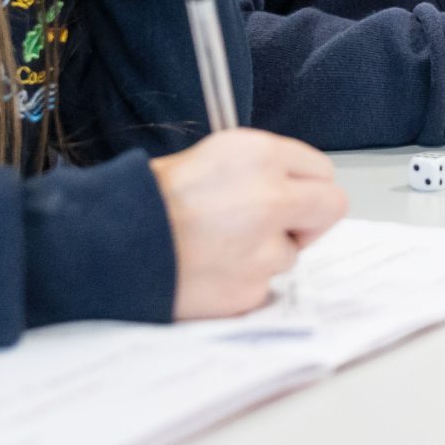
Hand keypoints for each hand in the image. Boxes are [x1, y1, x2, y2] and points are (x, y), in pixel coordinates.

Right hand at [153, 128, 346, 320]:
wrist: (112, 245)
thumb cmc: (148, 200)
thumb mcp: (208, 158)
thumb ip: (258, 170)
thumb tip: (288, 185)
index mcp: (259, 155)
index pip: (322, 168)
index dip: (306, 183)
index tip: (296, 194)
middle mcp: (271, 198)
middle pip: (331, 206)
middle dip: (311, 218)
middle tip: (283, 225)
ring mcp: (265, 248)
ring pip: (292, 253)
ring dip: (265, 253)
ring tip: (219, 247)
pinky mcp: (252, 288)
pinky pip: (262, 285)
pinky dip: (241, 282)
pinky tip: (210, 269)